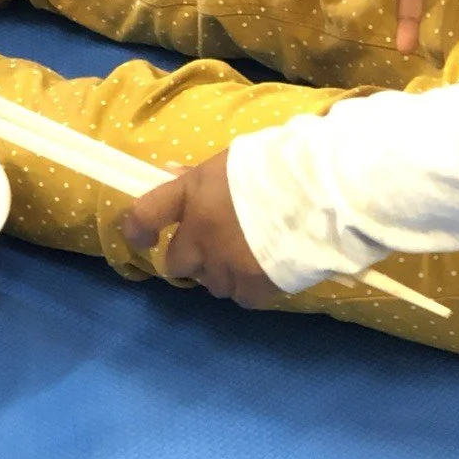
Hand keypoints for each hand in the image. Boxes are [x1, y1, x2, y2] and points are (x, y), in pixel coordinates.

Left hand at [121, 150, 280, 307]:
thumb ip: (199, 176)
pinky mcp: (253, 286)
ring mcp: (225, 263)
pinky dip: (250, 287)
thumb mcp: (230, 161)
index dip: (137, 229)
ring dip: (222, 272)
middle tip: (212, 247)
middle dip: (189, 257)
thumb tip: (172, 174)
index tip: (143, 237)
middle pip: (175, 262)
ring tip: (249, 254)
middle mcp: (201, 234)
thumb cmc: (276, 164)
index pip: (145, 214)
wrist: (321, 190)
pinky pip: (241, 297)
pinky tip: (267, 268)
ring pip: (210, 283)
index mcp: (193, 195)